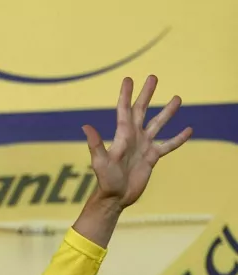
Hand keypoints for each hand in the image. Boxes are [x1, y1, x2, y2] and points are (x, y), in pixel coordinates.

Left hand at [82, 75, 191, 210]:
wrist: (116, 197)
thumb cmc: (106, 180)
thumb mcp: (100, 162)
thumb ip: (96, 144)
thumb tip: (85, 126)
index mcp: (122, 135)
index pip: (124, 110)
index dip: (126, 95)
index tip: (128, 79)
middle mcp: (133, 137)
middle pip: (142, 111)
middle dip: (147, 94)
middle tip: (153, 77)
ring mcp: (143, 146)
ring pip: (158, 124)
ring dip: (167, 112)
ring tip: (177, 98)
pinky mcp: (152, 158)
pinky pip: (168, 145)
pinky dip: (178, 138)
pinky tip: (189, 129)